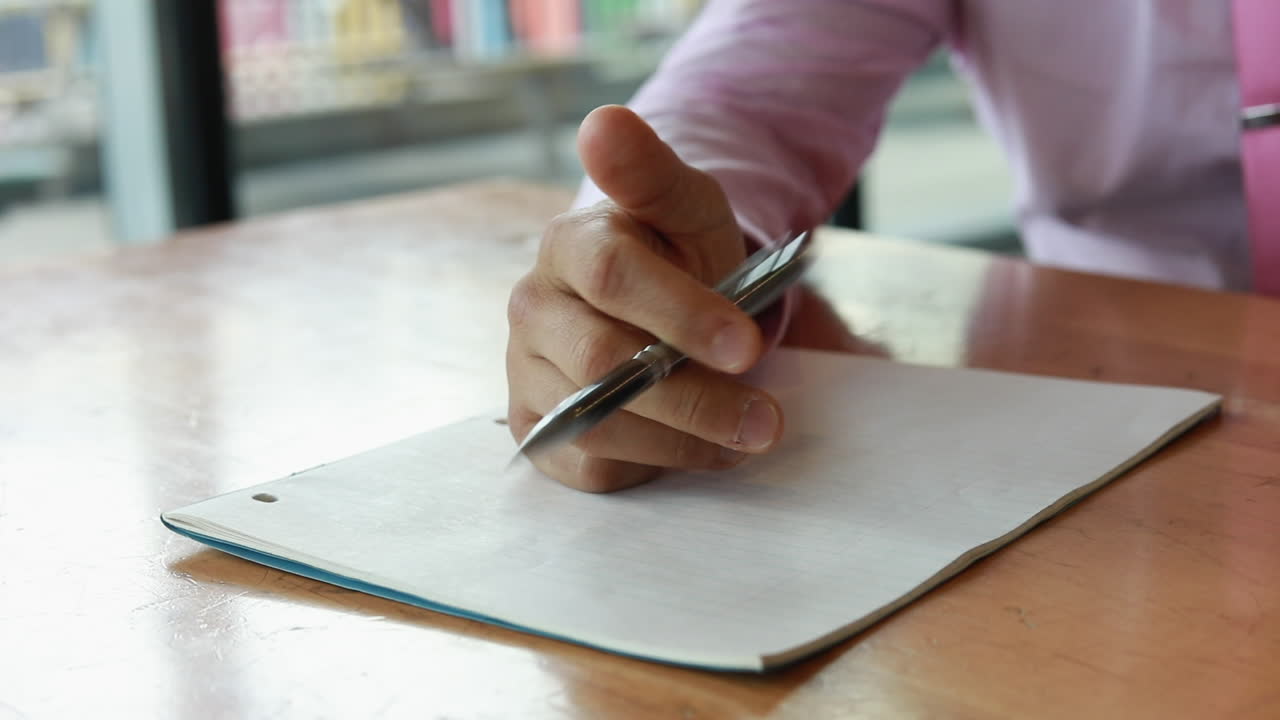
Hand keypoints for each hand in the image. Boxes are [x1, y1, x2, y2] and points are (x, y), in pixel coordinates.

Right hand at [506, 105, 783, 491]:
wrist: (655, 307)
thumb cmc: (676, 255)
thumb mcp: (685, 206)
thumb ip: (652, 173)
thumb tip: (603, 121)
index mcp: (567, 245)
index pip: (613, 277)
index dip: (683, 315)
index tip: (748, 345)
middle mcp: (532, 310)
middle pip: (603, 364)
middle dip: (695, 397)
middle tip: (767, 419)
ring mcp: (527, 375)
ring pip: (599, 424)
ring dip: (686, 439)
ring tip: (748, 434)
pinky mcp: (537, 432)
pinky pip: (589, 465)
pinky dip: (655, 464)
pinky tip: (698, 447)